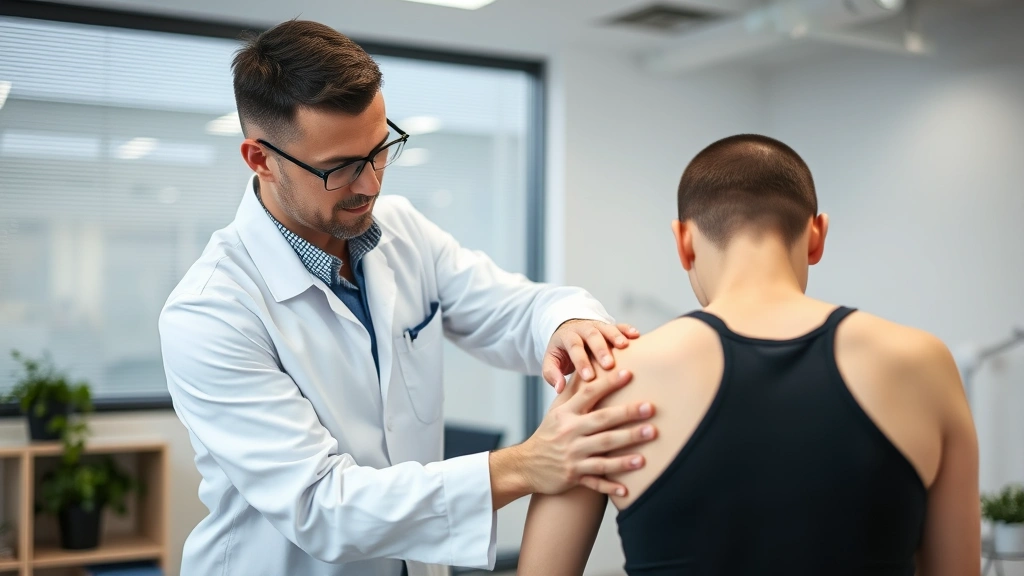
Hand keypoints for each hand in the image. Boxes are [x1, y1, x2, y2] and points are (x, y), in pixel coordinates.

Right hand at [517, 368, 655, 496]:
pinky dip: (609, 486)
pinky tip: (627, 489)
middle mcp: (570, 433)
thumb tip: (593, 370)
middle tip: (650, 409)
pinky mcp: (573, 476)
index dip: (609, 383)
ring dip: (624, 457)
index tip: (629, 373)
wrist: (526, 465)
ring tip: (645, 456)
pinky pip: (594, 482)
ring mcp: (572, 456)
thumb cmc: (549, 435)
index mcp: (566, 414)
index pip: (589, 394)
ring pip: (602, 455)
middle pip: (602, 423)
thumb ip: (576, 394)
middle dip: (627, 415)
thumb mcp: (558, 412)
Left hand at [543, 320, 639, 392]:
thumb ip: (552, 374)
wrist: (569, 333)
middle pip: (591, 336)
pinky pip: (618, 325)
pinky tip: (636, 336)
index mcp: (567, 337)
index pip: (574, 348)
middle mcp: (582, 329)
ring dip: (616, 336)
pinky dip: (627, 329)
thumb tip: (559, 388)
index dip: (581, 362)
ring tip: (625, 346)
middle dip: (601, 350)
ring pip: (606, 328)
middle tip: (609, 365)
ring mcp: (596, 326)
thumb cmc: (562, 352)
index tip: (589, 377)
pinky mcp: (608, 326)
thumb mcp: (551, 361)